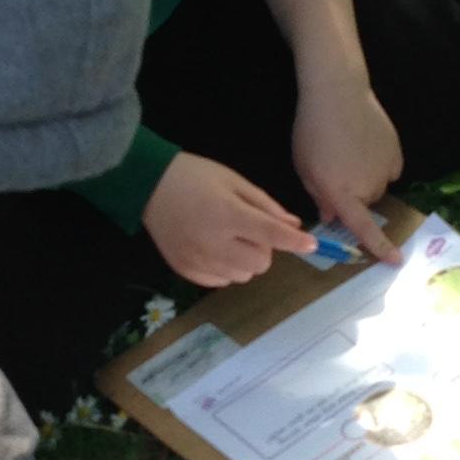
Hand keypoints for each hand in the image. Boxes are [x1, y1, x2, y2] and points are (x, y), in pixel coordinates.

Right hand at [143, 152, 314, 287]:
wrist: (148, 186)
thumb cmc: (195, 177)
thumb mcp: (233, 181)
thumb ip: (265, 206)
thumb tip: (293, 226)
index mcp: (227, 214)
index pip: (270, 235)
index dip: (294, 242)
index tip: (311, 245)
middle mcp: (213, 242)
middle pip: (260, 263)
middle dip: (263, 248)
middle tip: (248, 230)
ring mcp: (198, 260)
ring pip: (243, 276)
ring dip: (245, 260)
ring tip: (228, 238)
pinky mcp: (185, 271)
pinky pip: (222, 282)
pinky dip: (225, 269)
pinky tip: (213, 248)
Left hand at [290, 70, 403, 263]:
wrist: (337, 92)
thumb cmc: (312, 131)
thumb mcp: (305, 168)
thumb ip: (320, 196)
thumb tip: (332, 217)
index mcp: (342, 194)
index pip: (363, 229)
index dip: (379, 247)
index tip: (396, 261)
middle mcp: (368, 186)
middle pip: (364, 203)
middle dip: (352, 194)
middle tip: (334, 167)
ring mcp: (385, 169)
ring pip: (376, 185)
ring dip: (364, 177)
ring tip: (347, 150)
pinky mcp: (396, 152)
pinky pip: (389, 169)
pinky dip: (379, 162)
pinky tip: (365, 143)